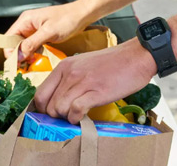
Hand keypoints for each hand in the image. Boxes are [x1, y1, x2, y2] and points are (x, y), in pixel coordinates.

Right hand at [4, 2, 88, 59]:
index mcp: (25, 20)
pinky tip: (38, 60)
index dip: (10, 52)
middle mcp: (27, 24)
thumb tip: (19, 55)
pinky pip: (33, 46)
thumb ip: (32, 43)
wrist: (82, 15)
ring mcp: (34, 30)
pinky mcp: (42, 35)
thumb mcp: (49, 32)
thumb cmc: (67, 19)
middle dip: (18, 55)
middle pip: (15, 43)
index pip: (9, 38)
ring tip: (31, 64)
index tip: (16, 64)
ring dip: (26, 55)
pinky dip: (34, 53)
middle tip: (24, 66)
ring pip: (24, 46)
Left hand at [34, 39, 156, 123]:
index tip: (54, 115)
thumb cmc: (113, 63)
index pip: (40, 94)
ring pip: (59, 109)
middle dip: (56, 117)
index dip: (44, 110)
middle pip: (48, 106)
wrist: (136, 57)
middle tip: (68, 117)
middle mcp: (70, 73)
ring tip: (78, 116)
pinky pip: (75, 110)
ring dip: (67, 118)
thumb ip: (69, 79)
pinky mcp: (96, 92)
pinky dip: (77, 118)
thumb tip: (59, 101)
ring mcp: (82, 82)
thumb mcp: (84, 65)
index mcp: (64, 66)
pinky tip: (84, 116)